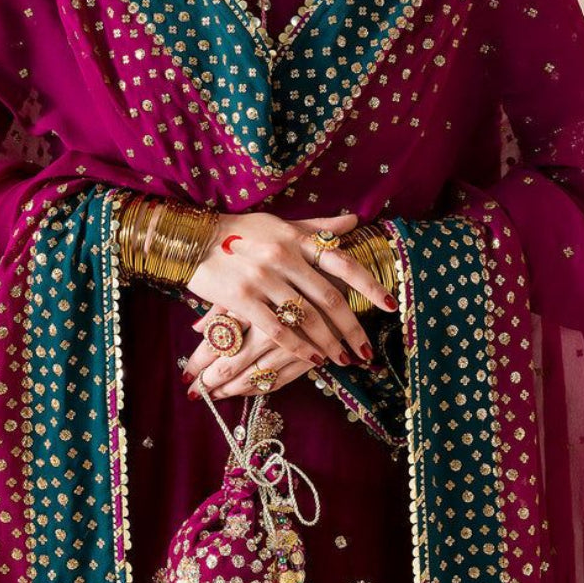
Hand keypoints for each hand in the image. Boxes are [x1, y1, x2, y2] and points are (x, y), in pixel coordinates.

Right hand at [182, 210, 392, 399]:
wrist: (194, 240)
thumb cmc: (241, 232)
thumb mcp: (281, 223)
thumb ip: (318, 227)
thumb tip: (355, 222)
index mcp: (297, 238)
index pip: (342, 262)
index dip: (368, 284)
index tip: (389, 304)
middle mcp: (284, 257)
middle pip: (329, 298)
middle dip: (352, 327)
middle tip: (365, 349)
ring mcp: (264, 278)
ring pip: (307, 318)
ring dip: (329, 343)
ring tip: (344, 359)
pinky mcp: (243, 299)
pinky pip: (278, 329)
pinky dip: (300, 347)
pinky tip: (314, 360)